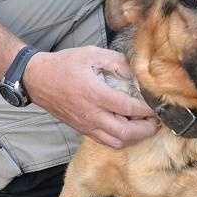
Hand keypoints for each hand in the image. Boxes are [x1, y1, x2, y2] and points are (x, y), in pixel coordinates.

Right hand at [23, 46, 158, 148]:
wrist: (37, 79)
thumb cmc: (65, 64)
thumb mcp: (92, 54)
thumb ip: (118, 62)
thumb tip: (138, 73)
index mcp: (95, 93)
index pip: (128, 108)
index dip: (147, 110)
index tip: (158, 107)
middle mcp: (91, 114)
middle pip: (126, 133)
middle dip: (146, 129)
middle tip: (156, 121)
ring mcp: (87, 125)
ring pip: (117, 142)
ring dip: (135, 138)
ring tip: (145, 127)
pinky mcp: (83, 130)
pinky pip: (107, 142)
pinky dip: (122, 139)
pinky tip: (129, 129)